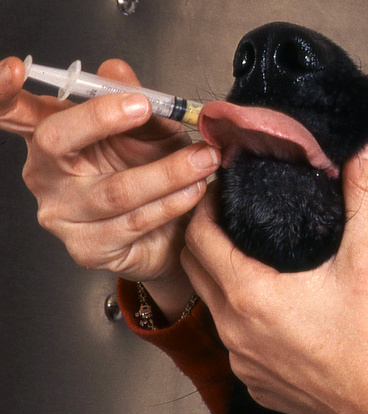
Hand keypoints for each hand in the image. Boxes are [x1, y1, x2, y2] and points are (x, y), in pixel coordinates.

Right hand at [0, 56, 218, 318]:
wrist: (174, 229)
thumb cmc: (153, 171)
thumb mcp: (150, 130)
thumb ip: (135, 99)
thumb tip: (116, 68)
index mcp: (53, 137)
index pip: (13, 112)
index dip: (4, 91)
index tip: (16, 68)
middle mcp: (46, 175)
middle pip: (55, 141)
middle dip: (103, 118)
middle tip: (145, 107)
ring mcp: (63, 215)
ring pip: (113, 190)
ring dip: (168, 171)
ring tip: (204, 158)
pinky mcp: (89, 248)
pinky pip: (133, 221)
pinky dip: (171, 203)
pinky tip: (194, 191)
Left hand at [183, 136, 367, 413]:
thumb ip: (365, 196)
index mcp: (251, 295)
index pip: (198, 237)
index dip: (202, 206)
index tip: (217, 188)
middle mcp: (235, 331)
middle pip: (194, 270)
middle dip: (203, 236)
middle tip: (227, 213)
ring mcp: (242, 362)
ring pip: (211, 307)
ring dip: (219, 276)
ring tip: (249, 253)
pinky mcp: (257, 384)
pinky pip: (232, 341)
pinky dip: (238, 316)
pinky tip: (269, 307)